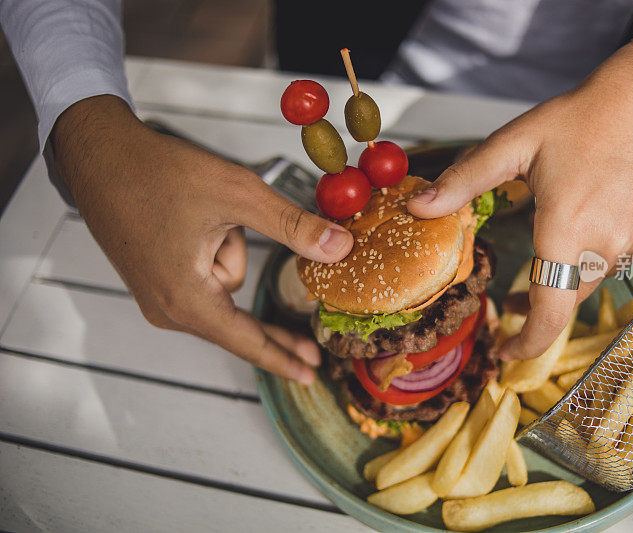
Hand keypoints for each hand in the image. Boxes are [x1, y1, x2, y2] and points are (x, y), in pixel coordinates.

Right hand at [52, 95, 354, 383]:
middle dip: (270, 324)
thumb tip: (340, 250)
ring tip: (210, 213)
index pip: (246, 342)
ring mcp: (158, 295)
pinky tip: (206, 222)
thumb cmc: (159, 172)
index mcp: (185, 299)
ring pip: (223, 287)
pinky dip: (217, 251)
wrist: (100, 153)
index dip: (281, 359)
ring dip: (230, 250)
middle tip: (311, 354)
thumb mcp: (239, 195)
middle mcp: (167, 307)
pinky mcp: (155, 279)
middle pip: (236, 322)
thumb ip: (293, 227)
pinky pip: (205, 278)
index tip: (309, 377)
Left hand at [408, 30, 632, 360]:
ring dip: (581, 260)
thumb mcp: (515, 143)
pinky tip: (610, 203)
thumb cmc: (580, 116)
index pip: (551, 309)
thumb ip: (465, 181)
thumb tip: (418, 209)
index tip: (508, 350)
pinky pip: (632, 252)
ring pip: (601, 271)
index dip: (529, 341)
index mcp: (568, 226)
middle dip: (545, 296)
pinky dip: (613, 241)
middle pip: (571, 291)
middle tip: (520, 295)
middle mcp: (611, 241)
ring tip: (575, 213)